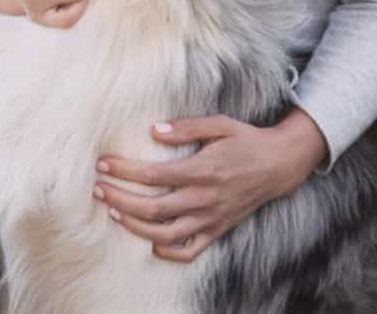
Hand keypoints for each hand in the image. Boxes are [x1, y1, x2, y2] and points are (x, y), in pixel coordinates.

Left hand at [92, 108, 328, 261]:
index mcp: (202, 171)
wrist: (279, 165)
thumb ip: (186, 128)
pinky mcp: (218, 230)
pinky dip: (168, 251)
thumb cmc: (245, 140)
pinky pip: (190, 250)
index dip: (124, 171)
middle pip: (153, 208)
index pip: (153, 175)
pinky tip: (150, 240)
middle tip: (97, 189)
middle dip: (120, 199)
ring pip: (166, 233)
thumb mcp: (220, 124)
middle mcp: (204, 199)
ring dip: (135, 226)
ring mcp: (211, 218)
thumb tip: (152, 130)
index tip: (103, 164)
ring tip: (113, 212)